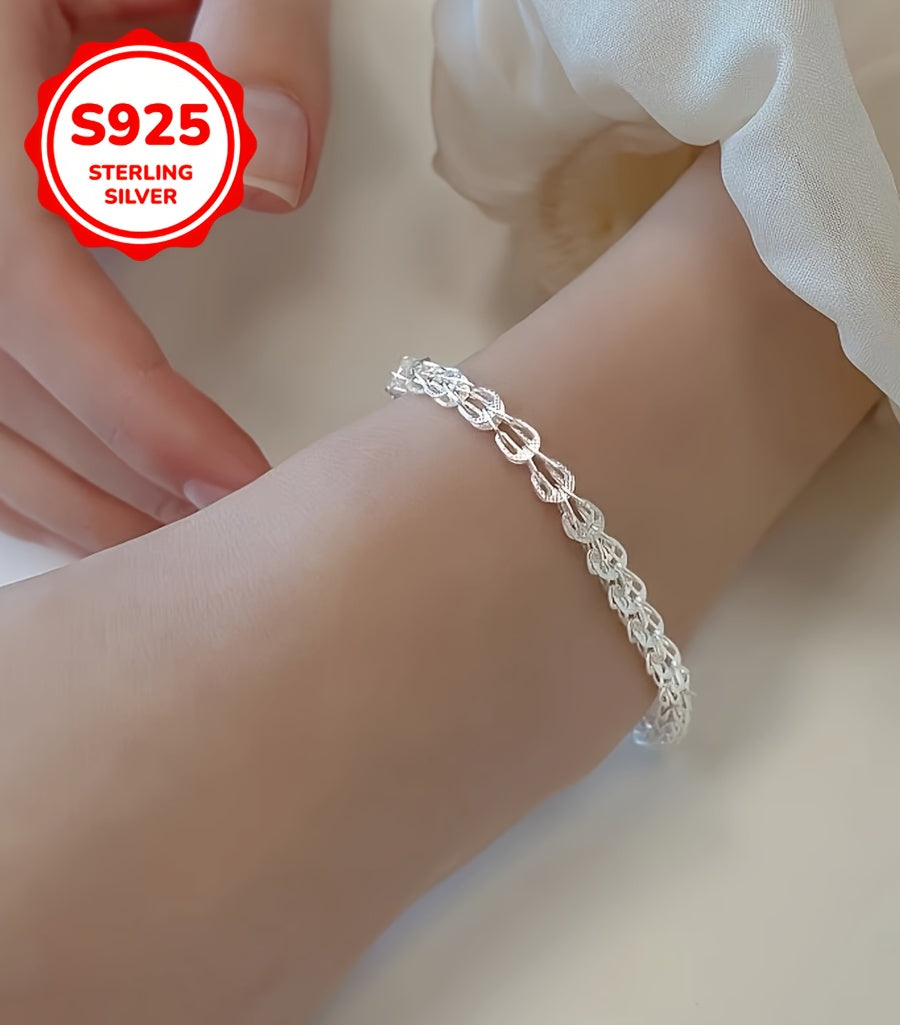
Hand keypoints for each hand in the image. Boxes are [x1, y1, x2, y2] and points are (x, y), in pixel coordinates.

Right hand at [0, 0, 330, 554]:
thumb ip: (253, 32)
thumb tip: (274, 180)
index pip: (22, 278)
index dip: (126, 403)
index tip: (233, 484)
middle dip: (105, 470)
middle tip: (223, 541)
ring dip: (60, 484)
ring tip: (167, 547)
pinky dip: (20, 448)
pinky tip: (86, 497)